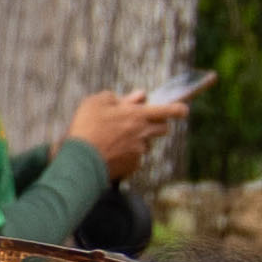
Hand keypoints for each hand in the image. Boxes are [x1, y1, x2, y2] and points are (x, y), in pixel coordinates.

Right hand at [66, 87, 187, 179]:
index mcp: (138, 115)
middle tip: (137, 123)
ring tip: (115, 140)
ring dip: (138, 140)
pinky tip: (110, 153)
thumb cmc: (86, 128)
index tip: (183, 109)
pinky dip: (127, 155)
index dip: (179, 109)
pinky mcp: (133, 165)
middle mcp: (143, 133)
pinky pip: (136, 158)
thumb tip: (136, 96)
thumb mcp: (95, 102)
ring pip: (147, 143)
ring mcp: (139, 151)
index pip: (170, 110)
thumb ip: (116, 96)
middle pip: (163, 128)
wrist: (79, 160)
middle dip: (156, 124)